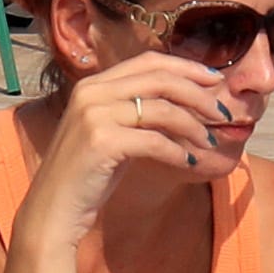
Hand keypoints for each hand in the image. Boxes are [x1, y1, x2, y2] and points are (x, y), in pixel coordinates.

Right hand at [28, 42, 247, 232]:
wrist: (52, 211)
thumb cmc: (87, 175)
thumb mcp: (112, 132)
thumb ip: (138, 111)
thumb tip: (187, 100)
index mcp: (94, 84)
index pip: (149, 61)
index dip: (186, 67)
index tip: (214, 80)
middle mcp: (92, 93)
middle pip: (160, 79)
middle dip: (198, 94)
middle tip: (221, 114)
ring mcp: (94, 116)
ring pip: (161, 109)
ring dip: (193, 126)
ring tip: (209, 142)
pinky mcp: (101, 142)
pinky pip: (154, 141)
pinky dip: (177, 151)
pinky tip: (189, 162)